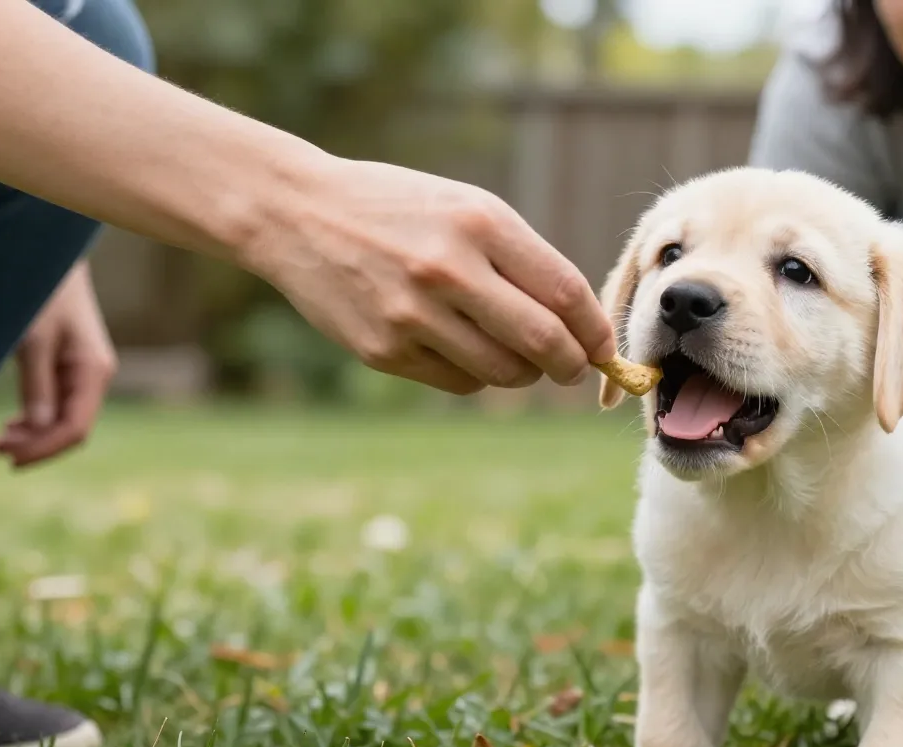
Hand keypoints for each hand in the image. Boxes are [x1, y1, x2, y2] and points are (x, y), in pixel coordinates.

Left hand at [0, 260, 116, 467]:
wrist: (52, 256)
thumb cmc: (43, 291)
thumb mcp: (33, 338)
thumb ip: (36, 385)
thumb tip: (36, 428)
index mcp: (93, 371)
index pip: (75, 428)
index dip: (43, 449)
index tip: (7, 457)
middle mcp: (95, 376)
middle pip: (73, 429)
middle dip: (37, 445)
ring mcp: (86, 372)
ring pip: (66, 419)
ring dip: (36, 435)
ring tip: (1, 440)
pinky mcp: (72, 366)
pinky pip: (60, 404)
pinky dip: (38, 419)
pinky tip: (16, 424)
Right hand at [242, 159, 616, 393]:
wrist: (298, 214)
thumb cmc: (399, 210)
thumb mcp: (465, 208)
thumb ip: (522, 260)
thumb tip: (580, 326)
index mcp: (479, 223)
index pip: (564, 292)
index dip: (595, 330)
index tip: (604, 347)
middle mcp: (447, 269)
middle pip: (543, 343)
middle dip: (572, 365)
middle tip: (574, 369)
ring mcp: (412, 315)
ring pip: (502, 373)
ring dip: (524, 373)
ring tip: (518, 356)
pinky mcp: (384, 351)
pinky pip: (459, 382)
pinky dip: (476, 375)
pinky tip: (463, 349)